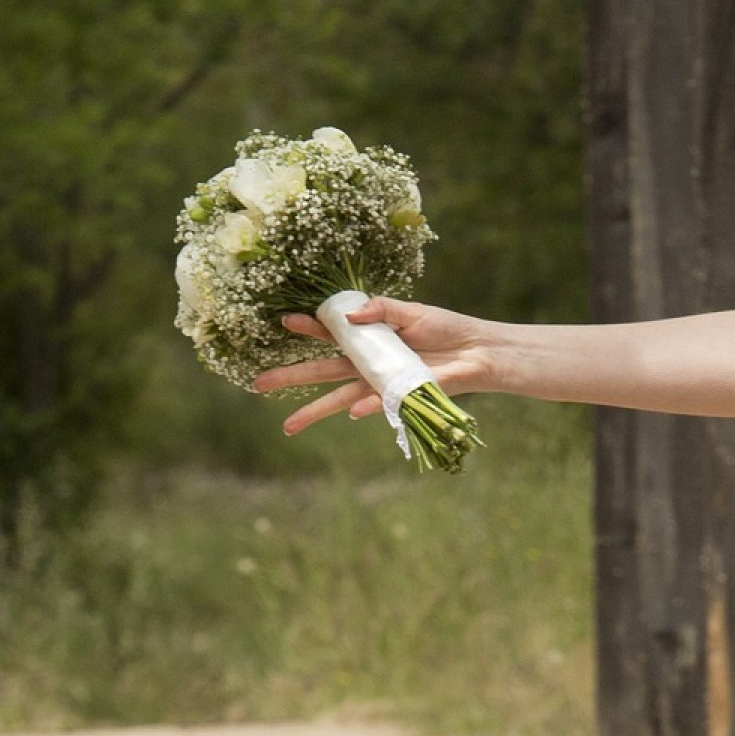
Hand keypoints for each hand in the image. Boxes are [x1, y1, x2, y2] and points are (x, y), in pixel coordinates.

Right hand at [251, 297, 492, 434]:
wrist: (477, 352)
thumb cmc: (445, 330)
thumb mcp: (412, 311)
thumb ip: (381, 309)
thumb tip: (350, 316)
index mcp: (367, 339)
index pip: (329, 334)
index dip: (307, 328)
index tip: (285, 321)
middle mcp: (366, 365)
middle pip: (319, 372)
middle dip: (289, 378)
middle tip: (257, 384)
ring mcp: (378, 384)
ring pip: (337, 400)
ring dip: (312, 412)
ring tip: (286, 427)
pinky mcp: (398, 397)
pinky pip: (375, 404)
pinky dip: (366, 408)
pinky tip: (354, 412)